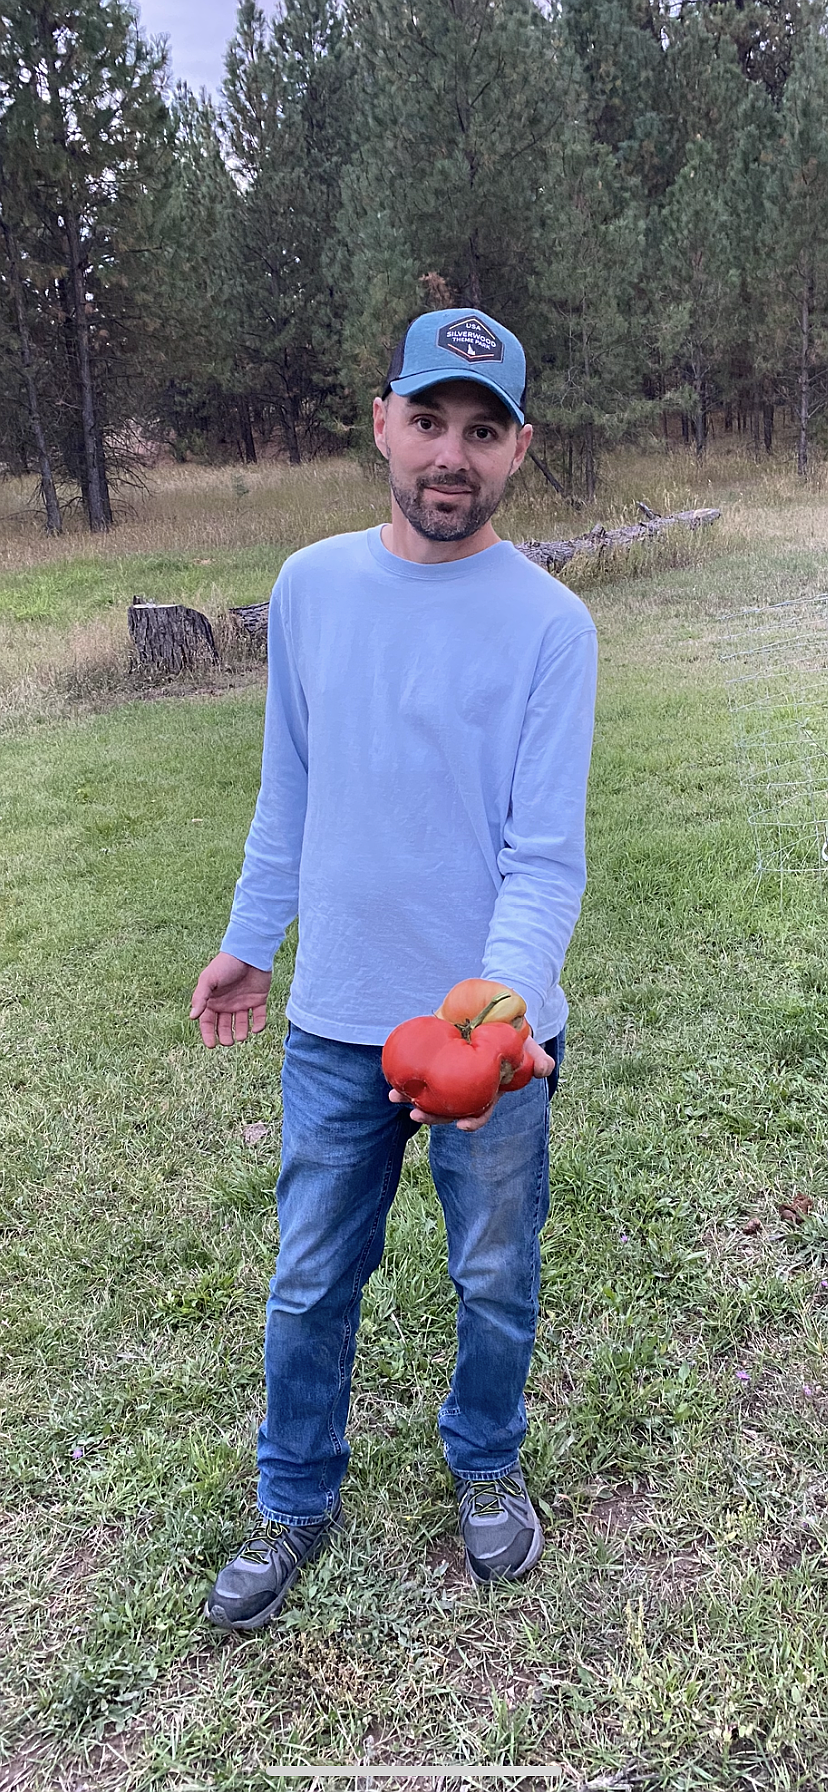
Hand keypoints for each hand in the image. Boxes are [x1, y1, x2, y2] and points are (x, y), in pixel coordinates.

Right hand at [190, 951, 271, 1047]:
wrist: (249, 951)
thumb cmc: (225, 964)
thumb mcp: (208, 980)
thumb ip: (200, 998)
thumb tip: (192, 1017)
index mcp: (213, 1000)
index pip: (207, 1022)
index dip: (208, 1034)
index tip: (212, 1045)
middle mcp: (227, 1004)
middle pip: (224, 1026)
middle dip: (226, 1036)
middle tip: (229, 1042)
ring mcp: (243, 1002)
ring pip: (241, 1024)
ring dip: (241, 1032)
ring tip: (241, 1036)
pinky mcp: (258, 999)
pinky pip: (259, 1016)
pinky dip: (258, 1025)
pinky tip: (256, 1029)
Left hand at [388, 1036, 554, 1131]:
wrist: (494, 1008)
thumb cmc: (513, 1033)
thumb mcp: (527, 1045)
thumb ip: (537, 1058)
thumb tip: (545, 1070)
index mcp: (486, 1090)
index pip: (480, 1112)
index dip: (472, 1121)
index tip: (461, 1125)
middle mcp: (465, 1085)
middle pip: (448, 1108)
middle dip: (431, 1115)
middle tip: (415, 1113)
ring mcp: (449, 1071)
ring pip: (429, 1091)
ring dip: (411, 1096)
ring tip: (394, 1096)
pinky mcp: (435, 1054)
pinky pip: (418, 1066)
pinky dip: (404, 1070)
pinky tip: (390, 1073)